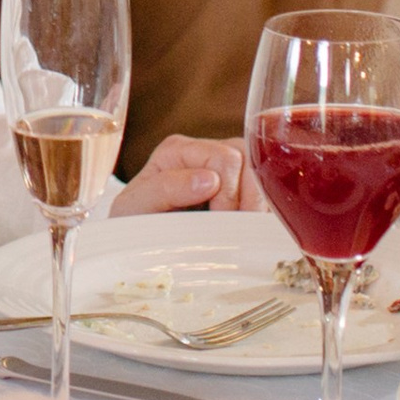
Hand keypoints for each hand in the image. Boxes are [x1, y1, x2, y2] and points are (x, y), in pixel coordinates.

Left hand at [112, 136, 266, 215]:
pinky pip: (267, 192)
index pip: (224, 158)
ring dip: (258, 204)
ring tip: (244, 230)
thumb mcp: (135, 208)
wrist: (134, 248)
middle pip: (248, 159)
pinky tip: (251, 229)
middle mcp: (204, 153)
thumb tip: (210, 180)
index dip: (229, 193)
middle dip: (248, 198)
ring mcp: (226, 171)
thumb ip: (165, 188)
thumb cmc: (132, 225)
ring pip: (262, 172)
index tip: (219, 222)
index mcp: (178, 151)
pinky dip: (264, 211)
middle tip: (236, 229)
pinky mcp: (240, 192)